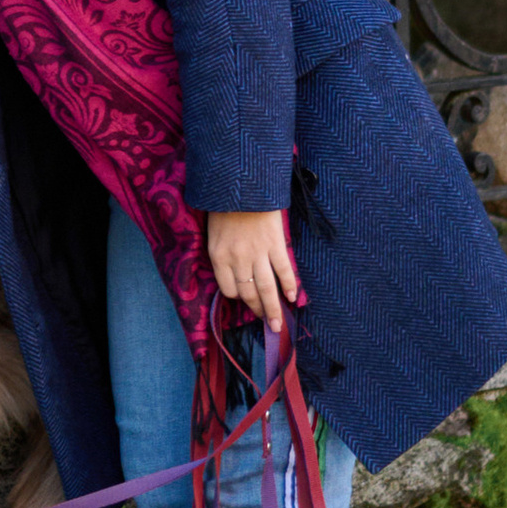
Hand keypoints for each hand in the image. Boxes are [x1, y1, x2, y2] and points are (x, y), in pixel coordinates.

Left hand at [206, 206, 297, 337]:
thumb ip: (223, 251)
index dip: (238, 297)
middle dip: (258, 311)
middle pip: (248, 293)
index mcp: (218, 255)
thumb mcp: (214, 230)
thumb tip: (237, 271)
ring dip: (274, 309)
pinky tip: (292, 297)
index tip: (245, 300)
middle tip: (267, 325)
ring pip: (266, 288)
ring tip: (278, 325)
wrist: (243, 182)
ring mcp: (258, 253)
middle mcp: (237, 259)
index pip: (228, 289)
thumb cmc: (225, 204)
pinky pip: (284, 270)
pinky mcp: (275, 244)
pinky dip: (289, 285)